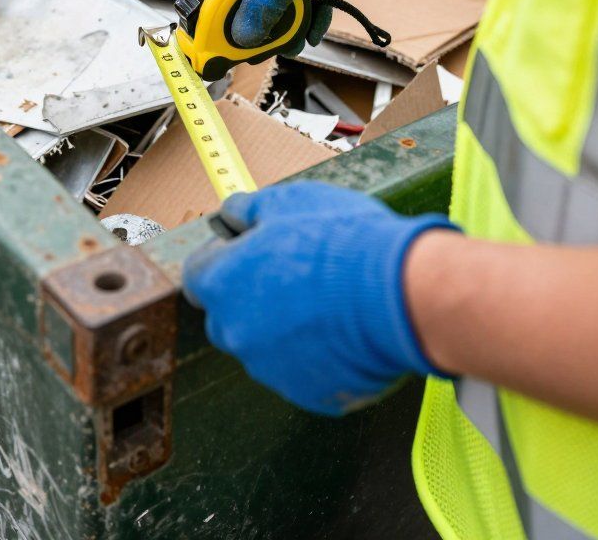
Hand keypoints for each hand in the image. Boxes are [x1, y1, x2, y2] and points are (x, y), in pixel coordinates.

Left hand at [183, 181, 457, 414]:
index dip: (224, 260)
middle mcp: (235, 333)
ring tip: (329, 301)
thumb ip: (247, 209)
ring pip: (266, 346)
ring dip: (285, 328)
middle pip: (229, 314)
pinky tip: (345, 329)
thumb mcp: (287, 201)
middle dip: (251, 296)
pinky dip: (318, 355)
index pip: (199, 275)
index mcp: (221, 283)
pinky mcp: (308, 395)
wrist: (398, 294)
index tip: (249, 250)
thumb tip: (231, 214)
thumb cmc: (340, 241)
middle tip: (294, 274)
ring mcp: (270, 369)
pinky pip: (304, 372)